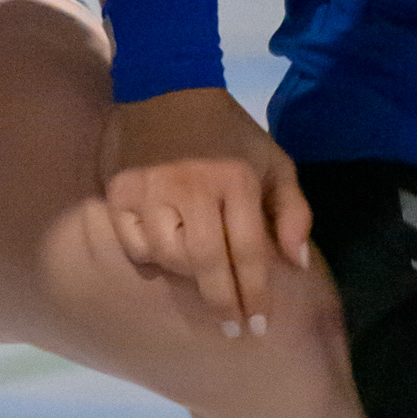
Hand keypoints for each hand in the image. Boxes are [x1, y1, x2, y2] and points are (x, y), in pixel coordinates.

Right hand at [98, 88, 309, 332]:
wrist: (166, 85)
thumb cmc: (229, 132)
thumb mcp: (274, 160)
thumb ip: (292, 210)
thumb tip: (296, 264)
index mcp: (238, 181)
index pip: (249, 253)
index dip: (256, 295)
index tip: (260, 327)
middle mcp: (194, 189)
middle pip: (207, 265)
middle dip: (223, 305)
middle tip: (232, 332)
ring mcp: (152, 190)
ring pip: (168, 257)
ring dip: (186, 278)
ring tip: (199, 283)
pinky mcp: (120, 190)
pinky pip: (134, 244)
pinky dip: (149, 256)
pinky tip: (163, 256)